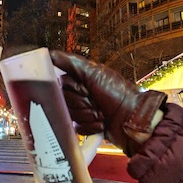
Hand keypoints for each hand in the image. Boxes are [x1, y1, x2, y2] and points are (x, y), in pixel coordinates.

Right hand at [50, 50, 166, 156]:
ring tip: (101, 112)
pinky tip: (100, 123)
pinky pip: (77, 129)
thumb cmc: (118, 93)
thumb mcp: (94, 72)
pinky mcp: (86, 126)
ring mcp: (83, 110)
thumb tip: (50, 53)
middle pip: (64, 101)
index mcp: (80, 79)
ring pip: (70, 115)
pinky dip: (90, 126)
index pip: (60, 84)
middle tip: (94, 100)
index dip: (72, 88)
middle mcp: (80, 94)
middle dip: (80, 102)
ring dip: (87, 115)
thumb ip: (70, 62)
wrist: (132, 120)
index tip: (84, 88)